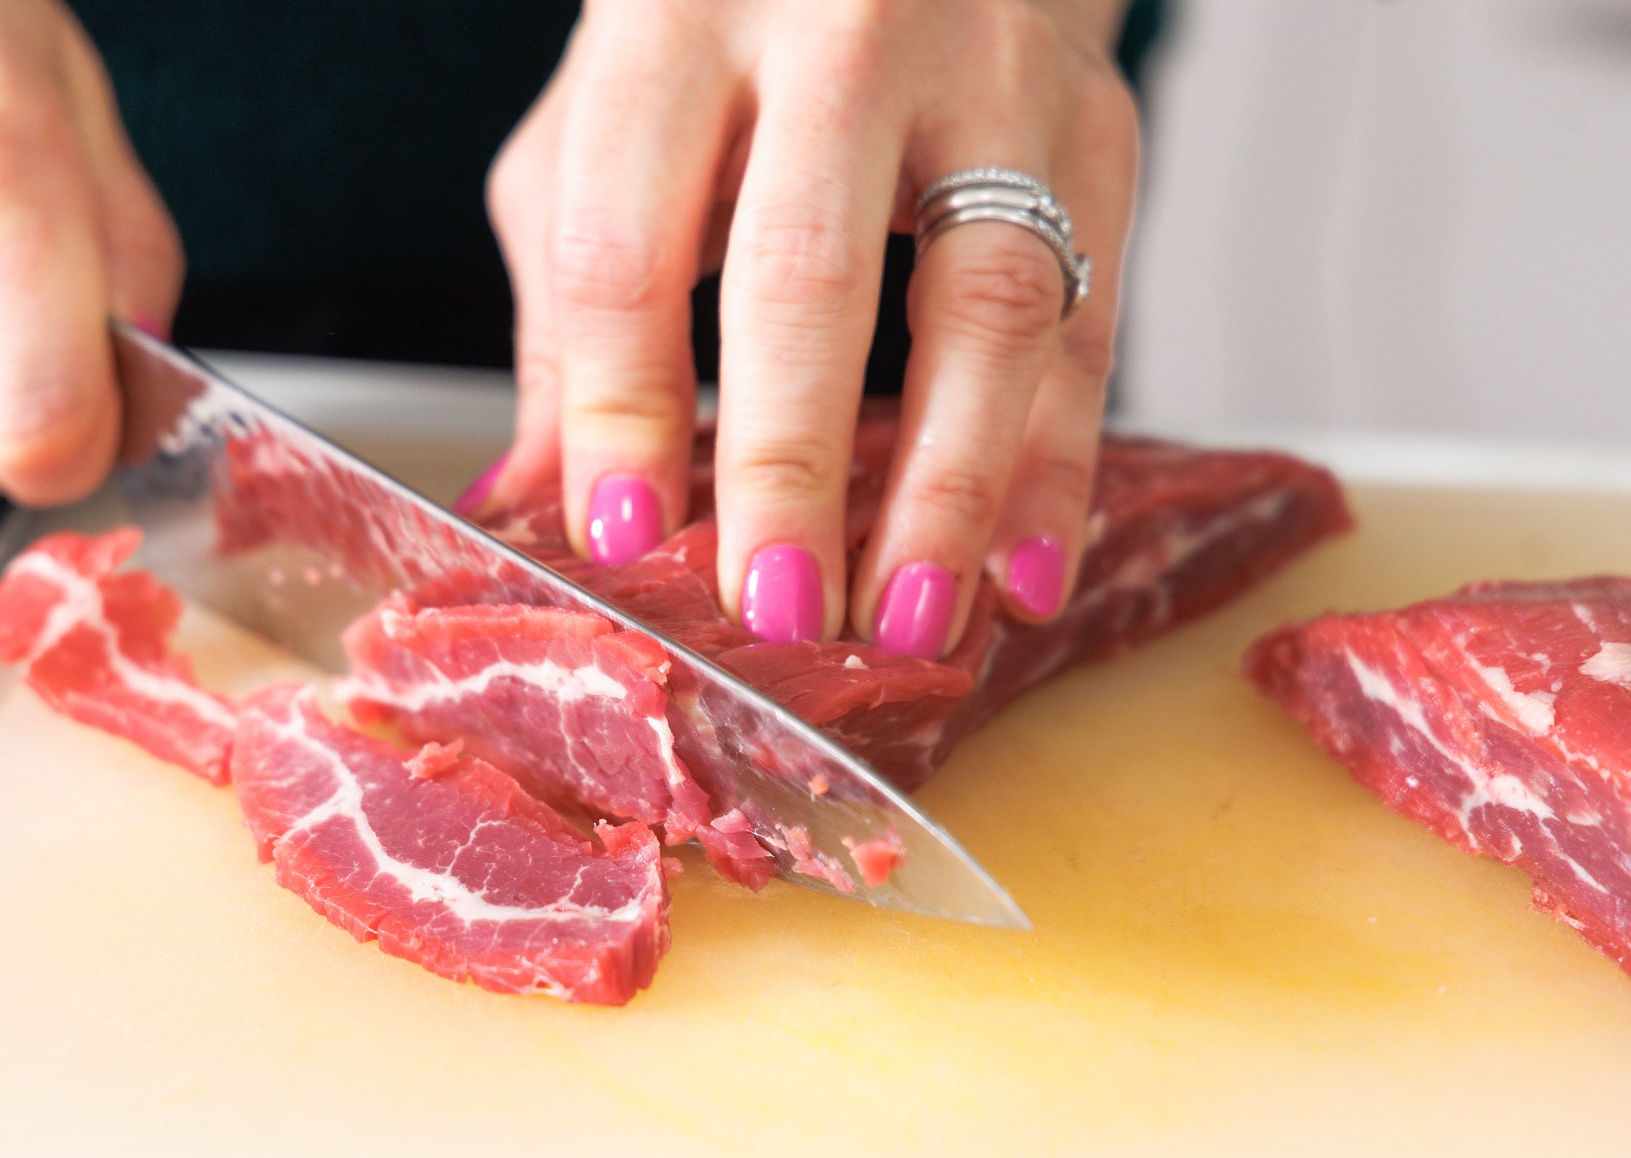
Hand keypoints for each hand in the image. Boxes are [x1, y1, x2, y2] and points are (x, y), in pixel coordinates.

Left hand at [484, 0, 1137, 655]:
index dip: (622, 406)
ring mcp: (990, 71)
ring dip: (951, 490)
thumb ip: (570, 300)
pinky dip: (1061, 465)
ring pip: (987, 301)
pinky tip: (1025, 576)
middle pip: (809, 274)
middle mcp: (842, 28)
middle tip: (776, 613)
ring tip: (908, 623)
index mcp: (675, 16)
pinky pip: (1089, 318)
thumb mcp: (607, 122)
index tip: (623, 540)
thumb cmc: (728, 26)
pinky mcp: (1096, 126)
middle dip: (790, 466)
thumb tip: (533, 498)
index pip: (628, 241)